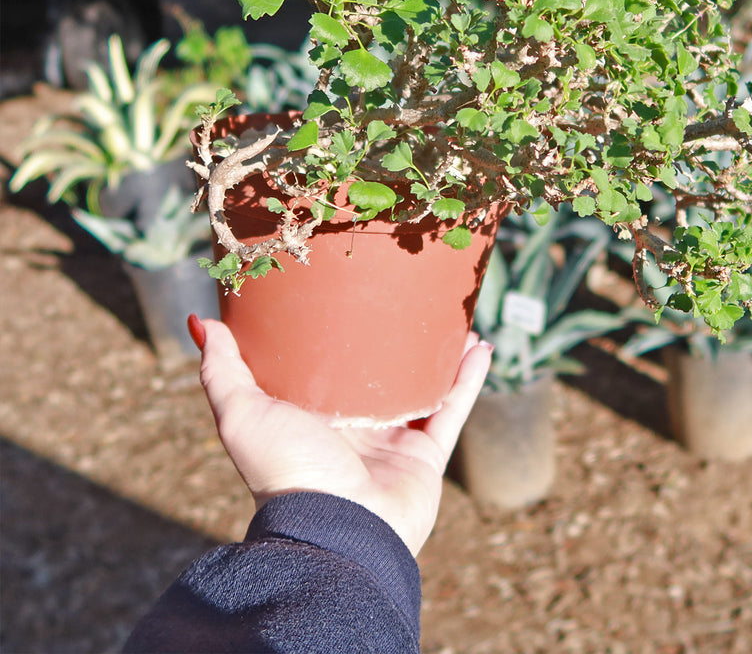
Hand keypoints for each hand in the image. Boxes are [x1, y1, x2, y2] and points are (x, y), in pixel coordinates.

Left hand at [188, 315, 491, 555]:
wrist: (337, 531)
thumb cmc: (286, 472)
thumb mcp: (243, 413)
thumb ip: (222, 371)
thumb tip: (199, 322)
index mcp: (313, 416)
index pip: (328, 366)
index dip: (340, 332)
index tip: (353, 294)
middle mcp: (354, 429)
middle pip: (382, 374)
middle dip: (398, 340)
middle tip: (411, 299)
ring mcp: (392, 443)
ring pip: (423, 387)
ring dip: (441, 354)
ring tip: (456, 318)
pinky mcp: (425, 457)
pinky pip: (452, 409)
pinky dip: (468, 379)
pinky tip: (481, 346)